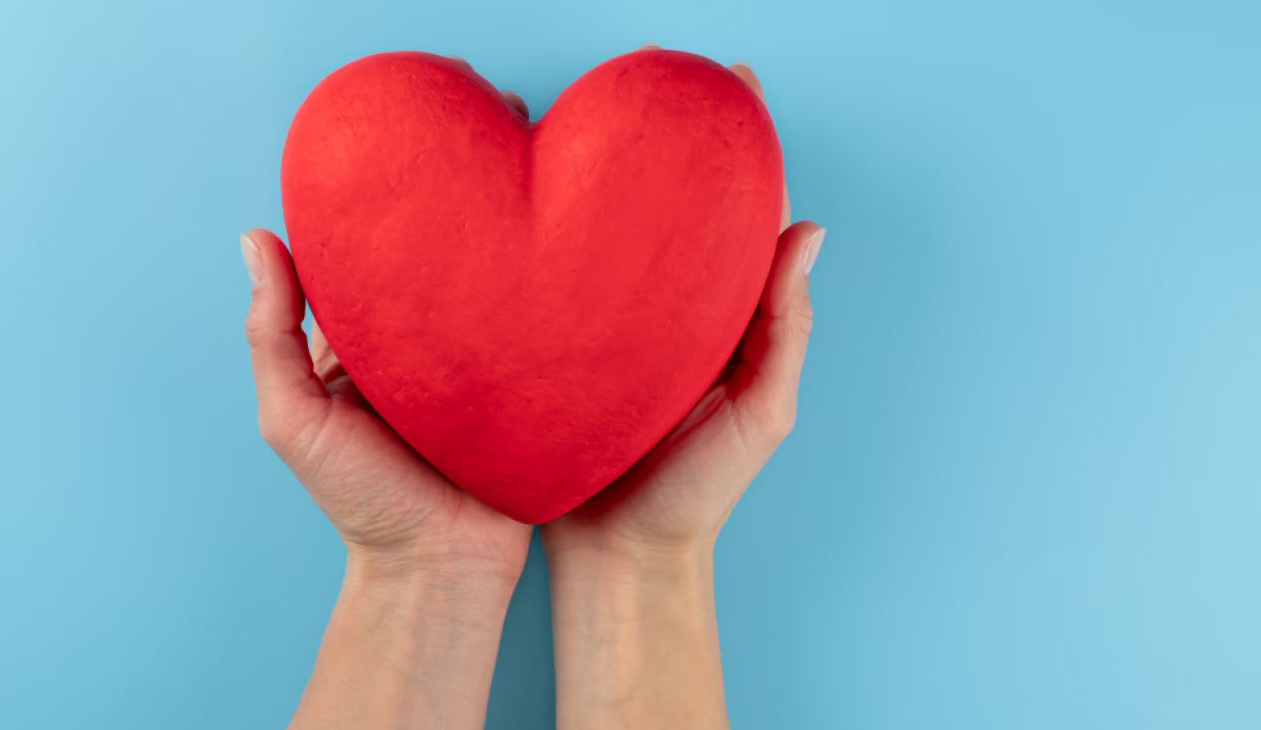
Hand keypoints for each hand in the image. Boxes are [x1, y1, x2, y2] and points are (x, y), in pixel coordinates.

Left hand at [241, 228, 532, 580]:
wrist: (440, 565)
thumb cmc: (361, 498)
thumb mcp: (294, 416)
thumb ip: (270, 335)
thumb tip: (252, 238)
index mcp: (357, 352)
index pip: (358, 276)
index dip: (363, 233)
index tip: (377, 185)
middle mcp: (413, 354)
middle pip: (420, 283)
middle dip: (431, 245)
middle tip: (451, 195)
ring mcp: (470, 369)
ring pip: (475, 303)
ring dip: (486, 274)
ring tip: (501, 224)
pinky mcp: (519, 388)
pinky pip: (524, 339)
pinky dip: (529, 314)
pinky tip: (539, 279)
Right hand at [542, 48, 824, 729]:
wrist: (618, 557)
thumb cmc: (695, 497)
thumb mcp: (761, 417)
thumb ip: (783, 329)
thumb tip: (808, 231)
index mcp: (726, 315)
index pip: (742, 213)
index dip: (743, 146)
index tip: (733, 83)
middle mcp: (671, 308)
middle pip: (677, 205)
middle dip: (671, 135)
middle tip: (657, 71)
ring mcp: (615, 325)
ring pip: (616, 230)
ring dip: (609, 169)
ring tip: (592, 107)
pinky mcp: (563, 345)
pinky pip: (565, 275)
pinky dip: (557, 229)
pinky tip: (537, 189)